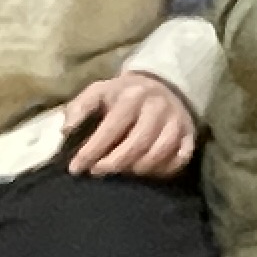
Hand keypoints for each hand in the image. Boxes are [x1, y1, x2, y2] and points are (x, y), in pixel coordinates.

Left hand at [59, 69, 199, 176]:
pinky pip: (180, 158)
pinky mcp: (190, 133)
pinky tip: (146, 172)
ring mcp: (176, 121)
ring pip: (158, 154)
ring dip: (136, 169)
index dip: (91, 152)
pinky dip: (163, 170)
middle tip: (97, 172)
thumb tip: (66, 130)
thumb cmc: (123, 94)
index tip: (76, 168)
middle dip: (113, 164)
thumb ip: (80, 107)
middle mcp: (157, 107)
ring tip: (121, 173)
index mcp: (132, 96)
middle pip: (136, 145)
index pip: (111, 129)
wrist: (162, 83)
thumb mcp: (99, 91)